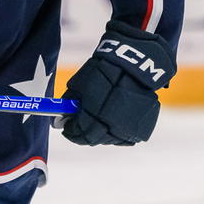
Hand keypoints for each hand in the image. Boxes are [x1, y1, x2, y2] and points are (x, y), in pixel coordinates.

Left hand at [61, 20, 174, 146]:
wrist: (134, 63)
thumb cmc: (104, 69)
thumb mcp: (80, 83)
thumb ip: (71, 103)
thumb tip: (63, 117)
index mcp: (96, 113)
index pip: (79, 132)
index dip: (70, 132)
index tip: (66, 129)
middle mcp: (112, 124)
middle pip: (93, 139)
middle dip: (82, 136)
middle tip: (78, 130)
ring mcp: (128, 126)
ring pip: (109, 140)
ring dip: (99, 136)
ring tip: (95, 125)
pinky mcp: (140, 125)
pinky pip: (124, 137)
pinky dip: (115, 135)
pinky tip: (110, 126)